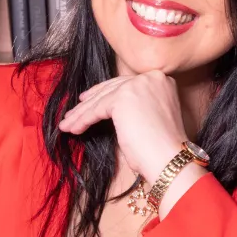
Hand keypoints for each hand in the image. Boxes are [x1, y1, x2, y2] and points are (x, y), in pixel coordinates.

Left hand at [57, 71, 187, 183]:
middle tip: (74, 111)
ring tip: (68, 124)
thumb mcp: (149, 117)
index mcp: (161, 80)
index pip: (126, 84)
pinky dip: (82, 120)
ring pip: (101, 100)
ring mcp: (137, 85)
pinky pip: (96, 110)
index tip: (89, 99)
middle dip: (90, 102)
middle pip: (111, 89)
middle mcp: (151, 78)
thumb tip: (109, 108)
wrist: (169, 159)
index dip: (105, 92)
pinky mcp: (123, 97)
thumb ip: (135, 106)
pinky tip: (73, 129)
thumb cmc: (161, 148)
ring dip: (81, 114)